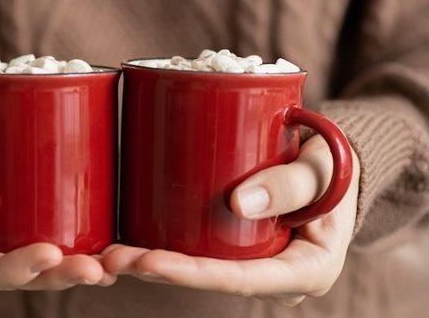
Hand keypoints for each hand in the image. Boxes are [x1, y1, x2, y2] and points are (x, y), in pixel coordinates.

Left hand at [103, 135, 359, 306]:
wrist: (336, 164)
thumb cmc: (335, 165)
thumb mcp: (324, 169)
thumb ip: (290, 183)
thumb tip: (237, 204)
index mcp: (305, 270)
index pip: (241, 280)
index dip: (193, 275)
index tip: (150, 262)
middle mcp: (277, 275)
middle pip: (212, 279)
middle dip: (160, 271)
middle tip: (113, 258)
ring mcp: (257, 261)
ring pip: (202, 268)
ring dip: (154, 263)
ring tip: (110, 253)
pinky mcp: (241, 245)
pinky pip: (203, 251)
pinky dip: (168, 246)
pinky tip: (132, 238)